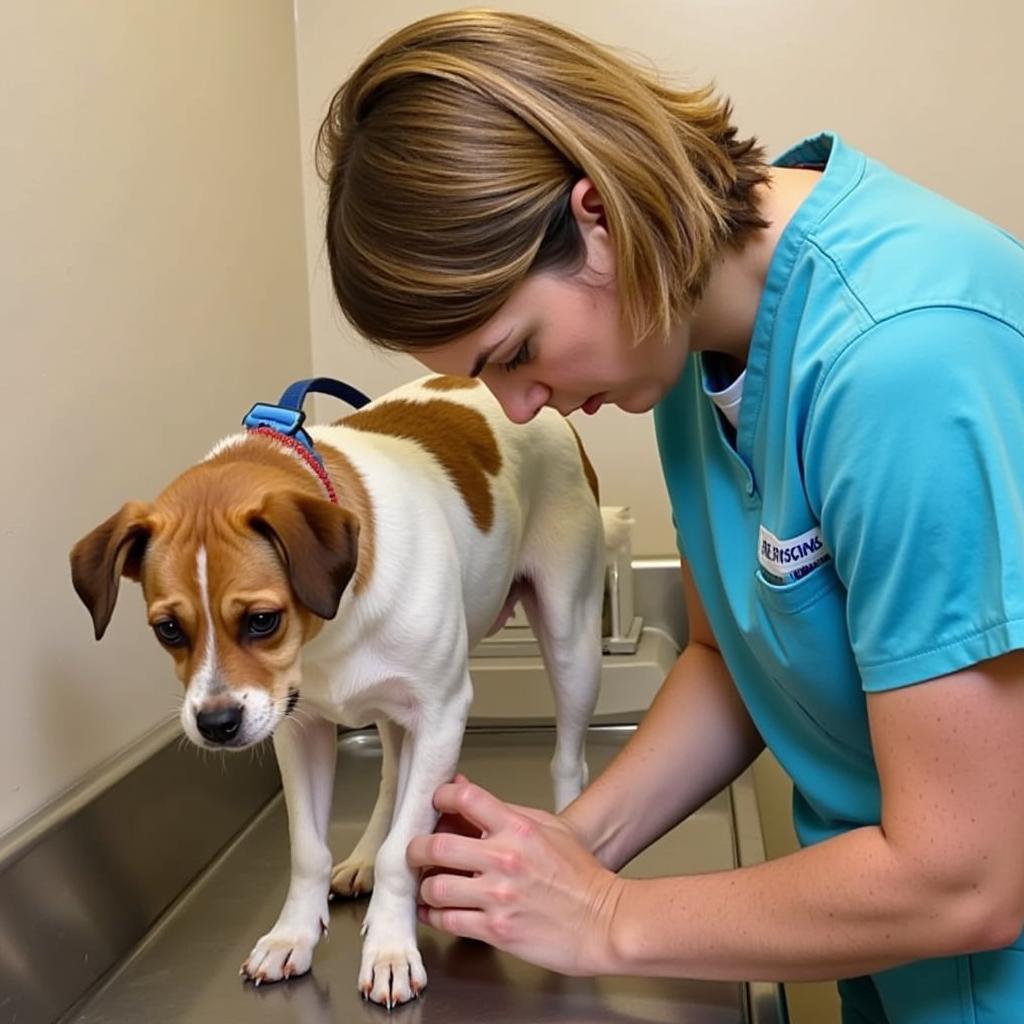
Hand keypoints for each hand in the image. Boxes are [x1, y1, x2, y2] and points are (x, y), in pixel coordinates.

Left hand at [406, 776, 624, 976]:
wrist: (605, 922)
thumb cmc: (582, 877)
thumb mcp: (549, 829)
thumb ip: (505, 811)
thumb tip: (467, 789)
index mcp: (518, 829)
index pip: (465, 799)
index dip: (441, 798)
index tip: (435, 805)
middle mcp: (504, 859)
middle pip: (437, 845)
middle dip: (417, 848)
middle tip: (415, 852)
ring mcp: (498, 896)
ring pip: (436, 886)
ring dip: (426, 886)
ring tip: (429, 884)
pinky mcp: (496, 930)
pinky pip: (449, 920)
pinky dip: (434, 915)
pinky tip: (435, 910)